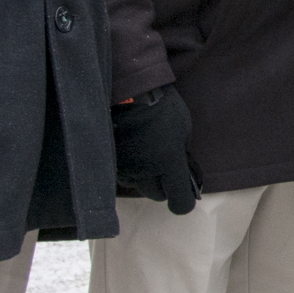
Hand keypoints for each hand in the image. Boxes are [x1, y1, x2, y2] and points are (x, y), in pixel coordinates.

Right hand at [112, 89, 199, 213]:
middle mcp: (146, 172)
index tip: (184, 197)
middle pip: (156, 195)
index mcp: (169, 163)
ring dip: (144, 178)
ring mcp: (125, 168)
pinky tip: (132, 151)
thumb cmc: (161, 105)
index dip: (183, 202)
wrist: (126, 90)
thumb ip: (182, 151)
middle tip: (164, 168)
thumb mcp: (183, 127)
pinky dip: (129, 169)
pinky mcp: (110, 162)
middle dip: (163, 186)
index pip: (180, 202)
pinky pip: (122, 175)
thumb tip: (180, 166)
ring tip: (146, 156)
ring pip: (137, 186)